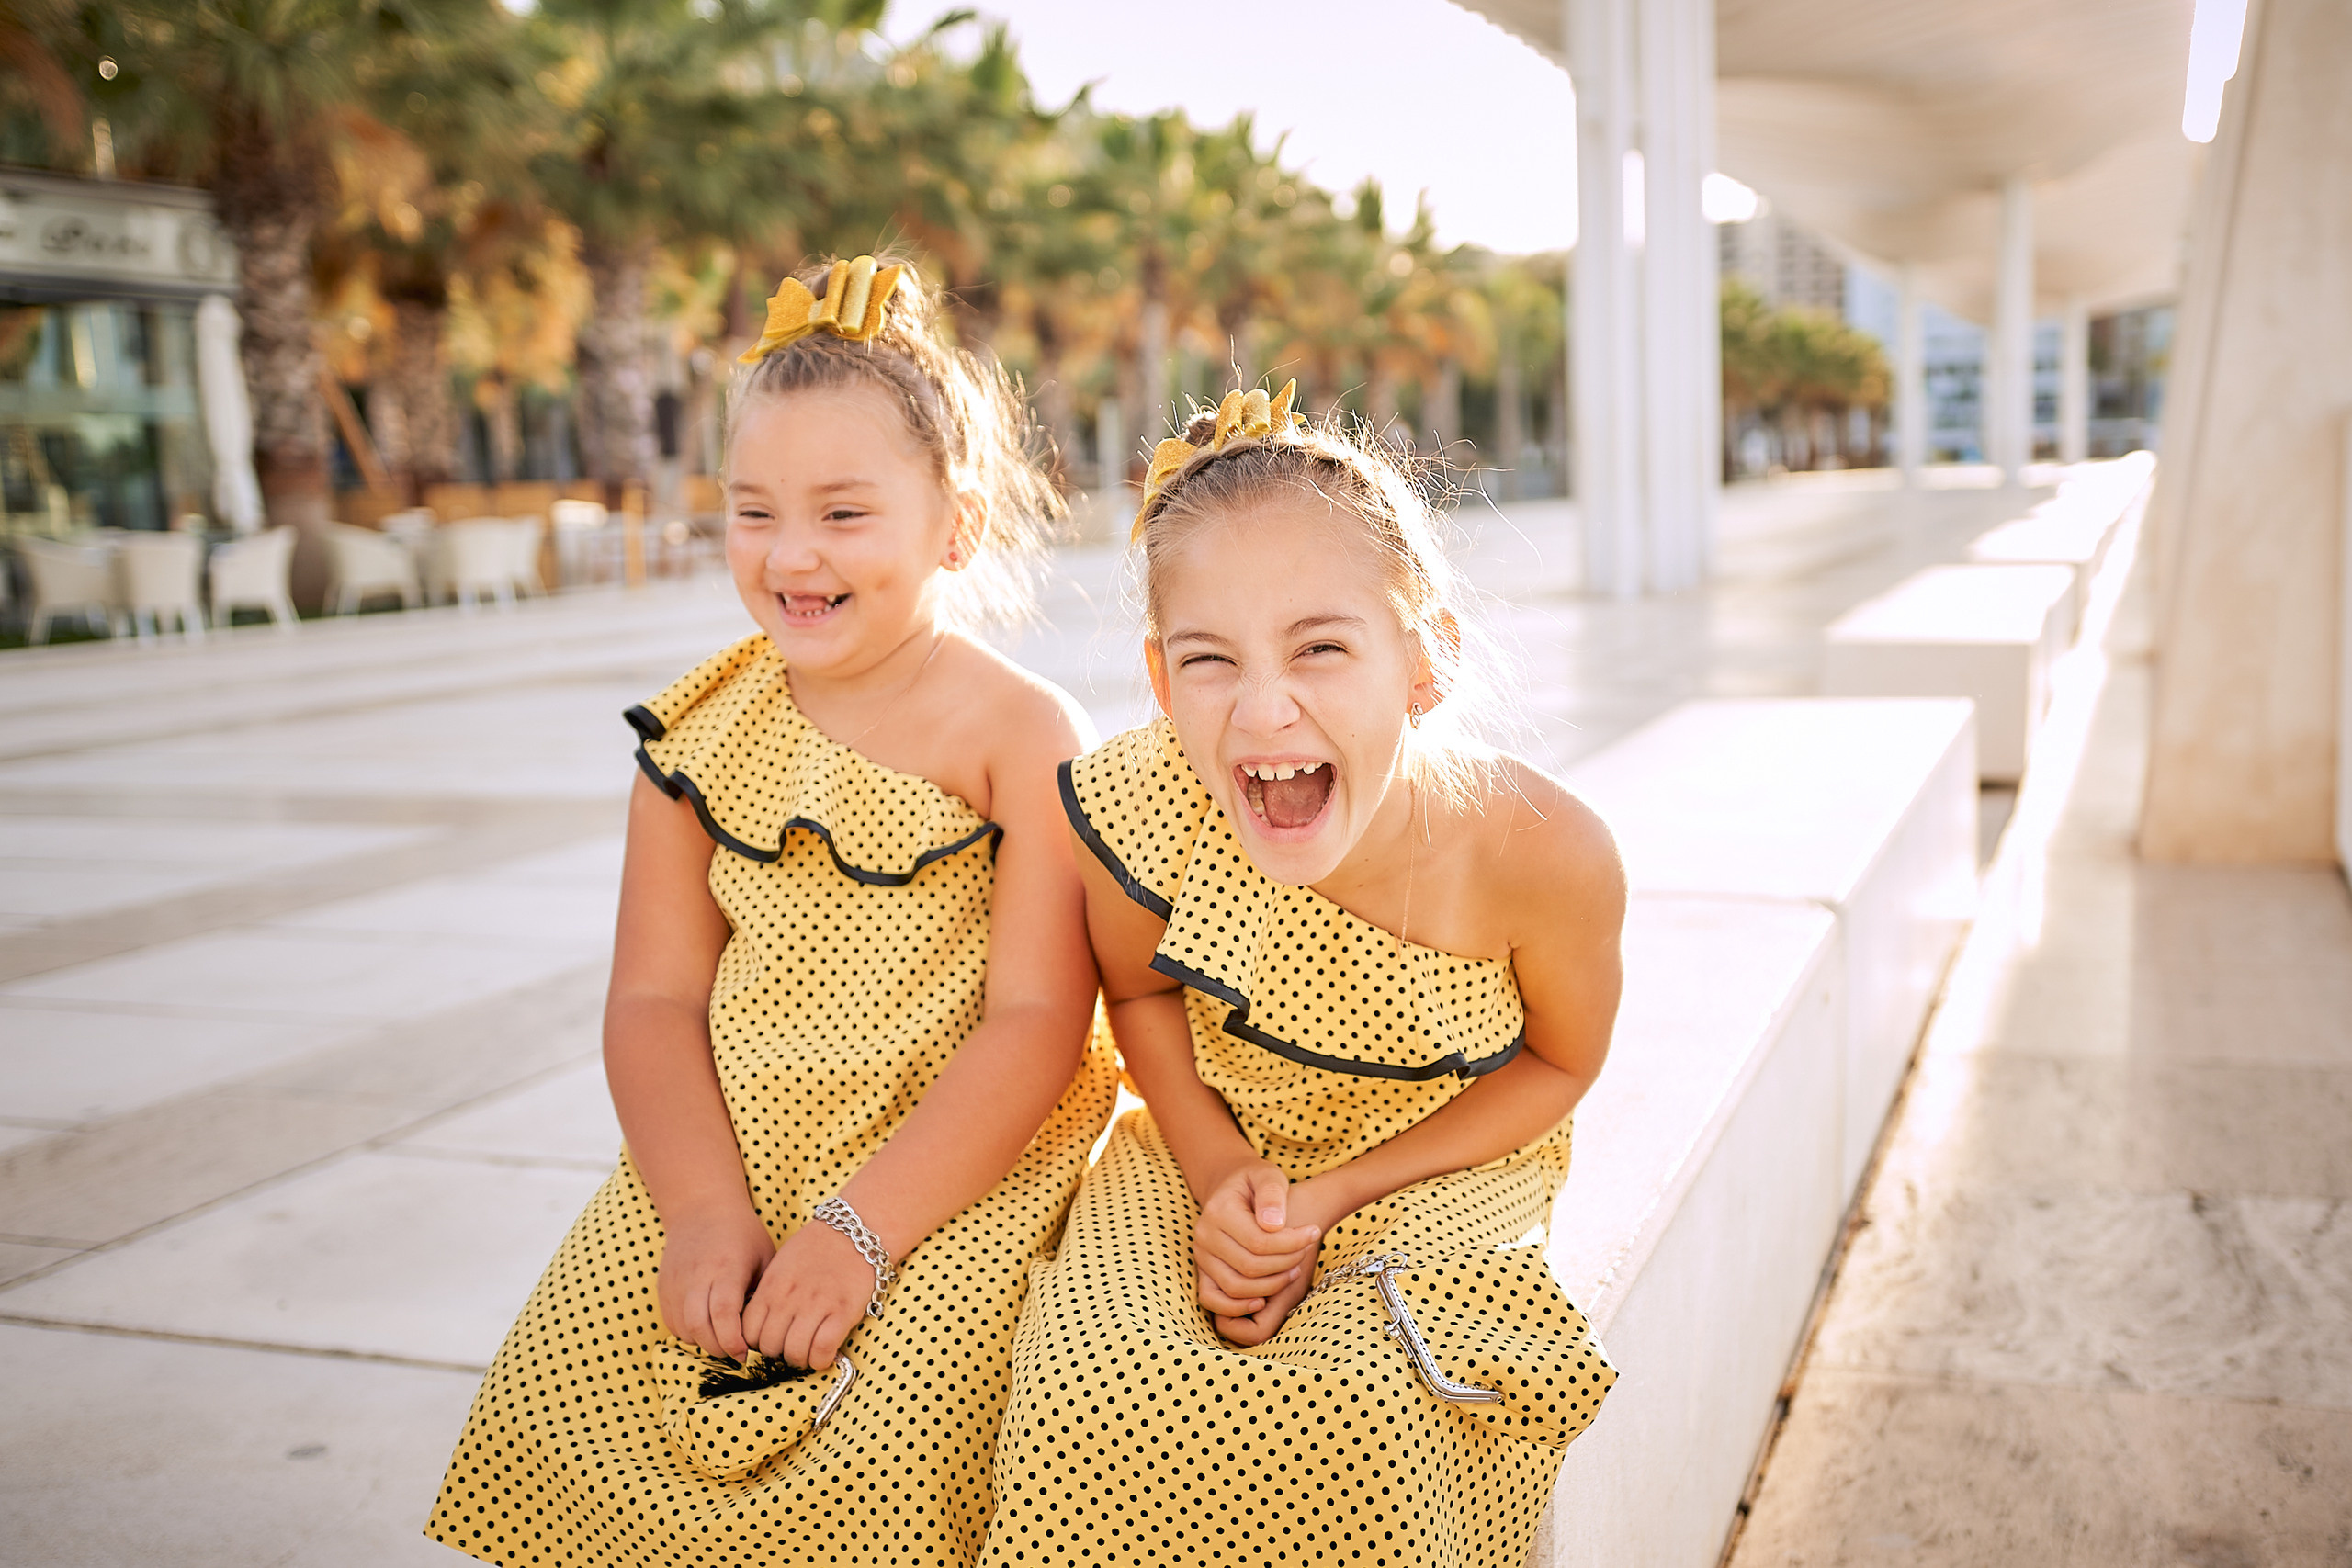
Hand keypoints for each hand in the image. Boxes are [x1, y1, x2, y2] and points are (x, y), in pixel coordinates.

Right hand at [658, 1205, 776, 1359]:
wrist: (702, 1208)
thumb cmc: (743, 1235)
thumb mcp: (765, 1256)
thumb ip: (765, 1293)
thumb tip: (769, 1332)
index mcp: (726, 1266)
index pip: (723, 1313)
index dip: (733, 1340)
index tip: (747, 1352)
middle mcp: (696, 1274)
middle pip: (699, 1326)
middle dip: (719, 1349)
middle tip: (737, 1353)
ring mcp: (675, 1281)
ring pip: (683, 1329)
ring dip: (703, 1342)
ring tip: (723, 1339)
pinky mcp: (663, 1287)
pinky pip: (672, 1323)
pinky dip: (689, 1333)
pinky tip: (707, 1327)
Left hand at [741, 1217, 883, 1370]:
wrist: (856, 1231)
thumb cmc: (817, 1249)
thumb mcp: (781, 1265)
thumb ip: (768, 1294)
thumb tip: (758, 1324)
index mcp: (771, 1287)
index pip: (748, 1332)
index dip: (757, 1343)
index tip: (770, 1340)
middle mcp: (789, 1298)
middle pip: (769, 1346)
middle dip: (778, 1352)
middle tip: (790, 1345)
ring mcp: (816, 1305)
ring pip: (794, 1353)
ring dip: (800, 1358)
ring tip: (808, 1350)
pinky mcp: (842, 1312)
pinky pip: (822, 1350)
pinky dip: (821, 1359)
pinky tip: (824, 1353)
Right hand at [1209, 1173, 1349, 1343]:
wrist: (1229, 1187)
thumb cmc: (1253, 1182)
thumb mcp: (1267, 1175)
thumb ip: (1272, 1195)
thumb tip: (1273, 1225)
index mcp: (1219, 1211)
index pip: (1260, 1241)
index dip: (1292, 1243)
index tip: (1314, 1232)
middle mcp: (1204, 1236)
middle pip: (1251, 1266)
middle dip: (1286, 1263)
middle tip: (1307, 1251)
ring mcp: (1201, 1256)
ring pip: (1236, 1286)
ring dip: (1272, 1285)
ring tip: (1294, 1269)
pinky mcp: (1202, 1271)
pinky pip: (1212, 1299)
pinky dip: (1238, 1306)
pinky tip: (1263, 1301)